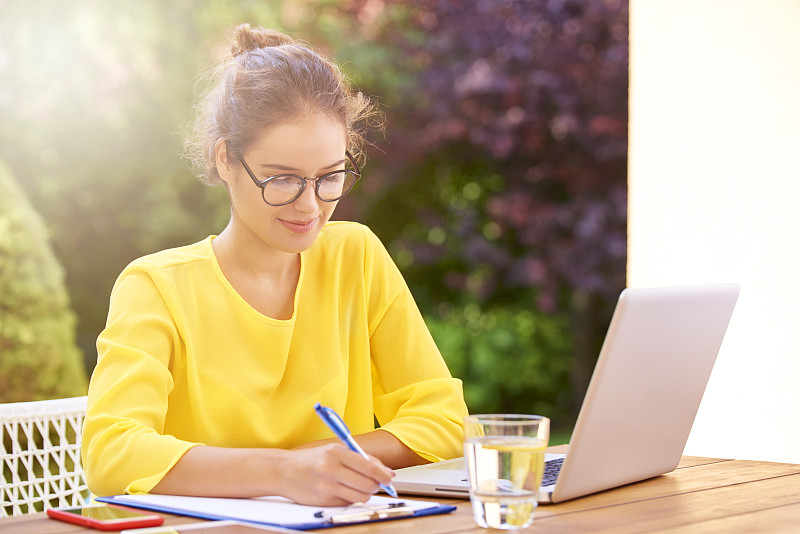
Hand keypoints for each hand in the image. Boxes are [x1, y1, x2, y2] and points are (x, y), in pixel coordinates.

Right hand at [276, 443, 394, 505]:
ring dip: (364, 494)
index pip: (369, 467)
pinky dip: (349, 499)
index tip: (390, 478)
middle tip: (373, 483)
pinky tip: (341, 491)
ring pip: (360, 496)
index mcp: (336, 453)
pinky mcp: (323, 501)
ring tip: (357, 487)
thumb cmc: (312, 460)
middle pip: (367, 484)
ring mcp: (326, 487)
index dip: (383, 475)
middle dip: (375, 486)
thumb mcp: (335, 451)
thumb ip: (360, 459)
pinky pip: (347, 503)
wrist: (283, 471)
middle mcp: (331, 469)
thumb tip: (385, 471)